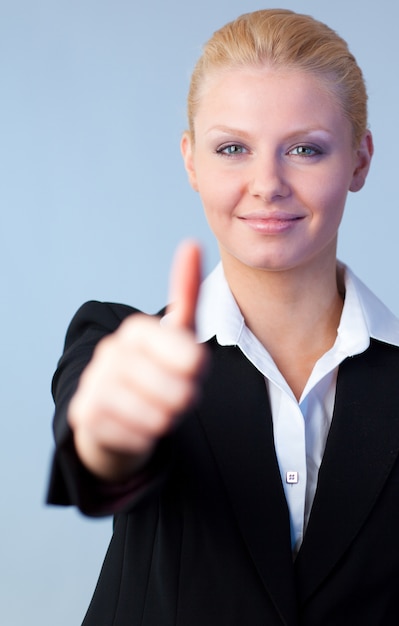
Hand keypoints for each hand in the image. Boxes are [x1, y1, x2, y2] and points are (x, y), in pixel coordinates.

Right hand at [68, 241, 207, 480]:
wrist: (116, 415)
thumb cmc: (157, 371)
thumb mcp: (178, 336)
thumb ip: (187, 295)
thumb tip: (190, 241)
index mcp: (137, 330)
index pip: (191, 357)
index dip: (197, 372)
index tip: (190, 370)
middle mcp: (111, 351)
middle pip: (178, 392)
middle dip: (183, 400)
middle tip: (173, 396)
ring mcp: (94, 383)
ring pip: (157, 417)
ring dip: (165, 420)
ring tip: (155, 410)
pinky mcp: (84, 415)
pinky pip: (137, 437)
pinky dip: (145, 438)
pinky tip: (136, 426)